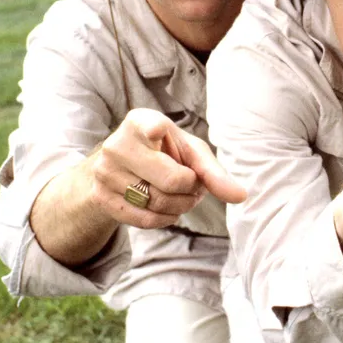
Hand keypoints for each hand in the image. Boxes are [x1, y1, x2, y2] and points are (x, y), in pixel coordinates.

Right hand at [83, 108, 246, 228]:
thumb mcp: (189, 151)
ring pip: (157, 203)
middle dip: (191, 188)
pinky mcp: (101, 197)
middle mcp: (117, 145)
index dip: (157, 131)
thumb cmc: (163, 152)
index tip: (158, 131)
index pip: (151, 127)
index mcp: (140, 122)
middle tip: (194, 185)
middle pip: (170, 180)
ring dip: (181, 206)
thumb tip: (241, 196)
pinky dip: (166, 218)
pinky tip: (168, 208)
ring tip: (183, 196)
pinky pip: (145, 220)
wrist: (120, 167)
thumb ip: (213, 171)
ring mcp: (105, 172)